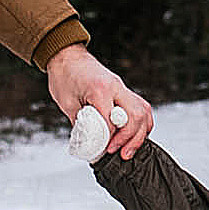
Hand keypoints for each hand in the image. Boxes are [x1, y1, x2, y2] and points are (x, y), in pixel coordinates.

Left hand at [47, 43, 152, 159]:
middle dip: (131, 138)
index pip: (112, 120)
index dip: (109, 139)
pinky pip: (140, 107)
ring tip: (129, 149)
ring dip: (140, 133)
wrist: (66, 56)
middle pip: (136, 115)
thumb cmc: (64, 75)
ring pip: (144, 111)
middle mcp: (116, 86)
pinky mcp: (123, 90)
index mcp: (99, 89)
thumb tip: (89, 144)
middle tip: (121, 153)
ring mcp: (122, 87)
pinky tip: (134, 135)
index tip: (103, 149)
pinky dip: (141, 123)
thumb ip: (81, 124)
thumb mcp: (67, 103)